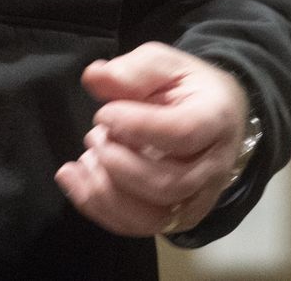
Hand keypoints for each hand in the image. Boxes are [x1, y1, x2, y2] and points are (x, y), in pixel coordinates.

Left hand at [54, 42, 247, 236]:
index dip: (137, 125)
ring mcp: (197, 199)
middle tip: (95, 136)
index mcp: (215, 119)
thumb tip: (93, 78)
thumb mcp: (164, 62)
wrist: (216, 115)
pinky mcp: (177, 218)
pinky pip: (139, 227)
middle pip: (167, 184)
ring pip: (153, 217)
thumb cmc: (185, 85)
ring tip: (85, 159)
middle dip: (119, 163)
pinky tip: (75, 180)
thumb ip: (132, 70)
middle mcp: (213, 168)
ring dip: (107, 191)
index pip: (182, 132)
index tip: (103, 113)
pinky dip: (101, 209)